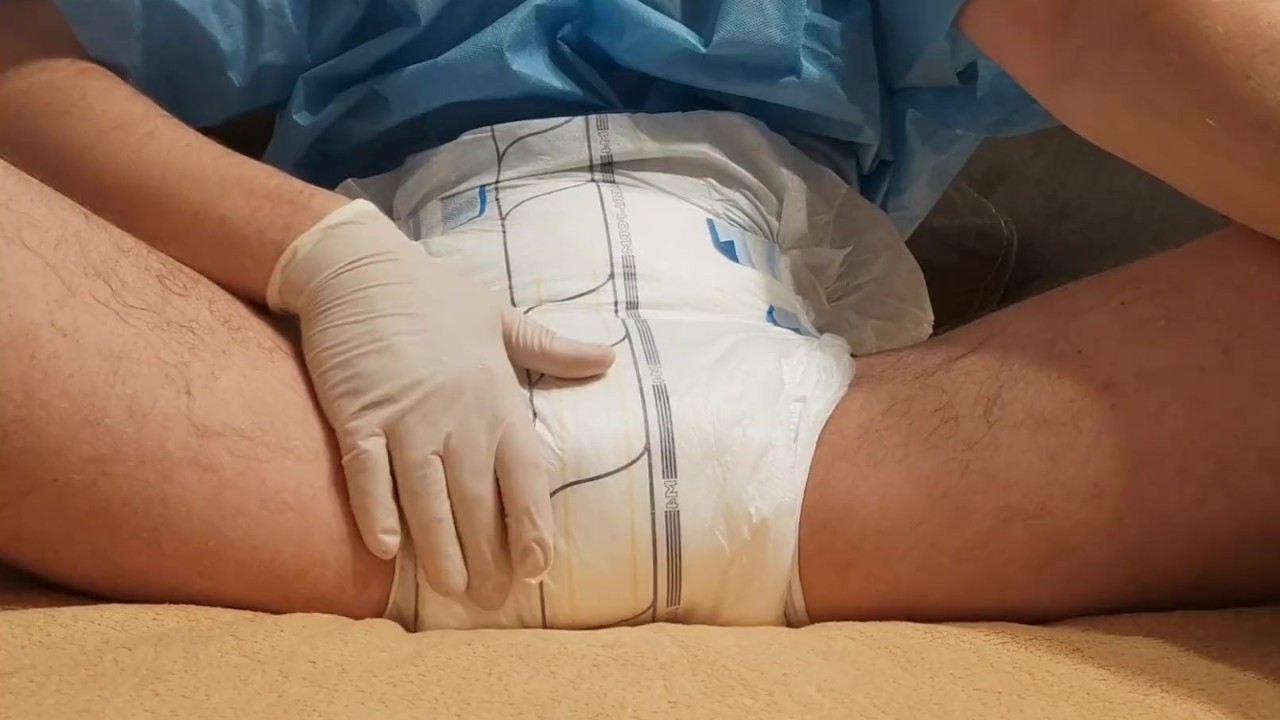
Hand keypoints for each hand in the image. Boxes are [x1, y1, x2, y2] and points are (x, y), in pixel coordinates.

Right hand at [268, 200, 614, 608]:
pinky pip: (368, 476)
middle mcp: (457, 416)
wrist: (360, 267)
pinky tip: (387, 551)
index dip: (531, 524)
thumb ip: (552, 349)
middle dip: (488, 554)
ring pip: (427, 499)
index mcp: (496, 398)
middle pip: (476, 501)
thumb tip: (608, 358)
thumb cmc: (433, 294)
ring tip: (452, 590)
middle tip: (493, 599)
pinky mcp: (357, 418)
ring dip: (440, 549)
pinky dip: (377, 513)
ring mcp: (405, 419)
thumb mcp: (501, 319)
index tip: (538, 566)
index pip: (523, 475)